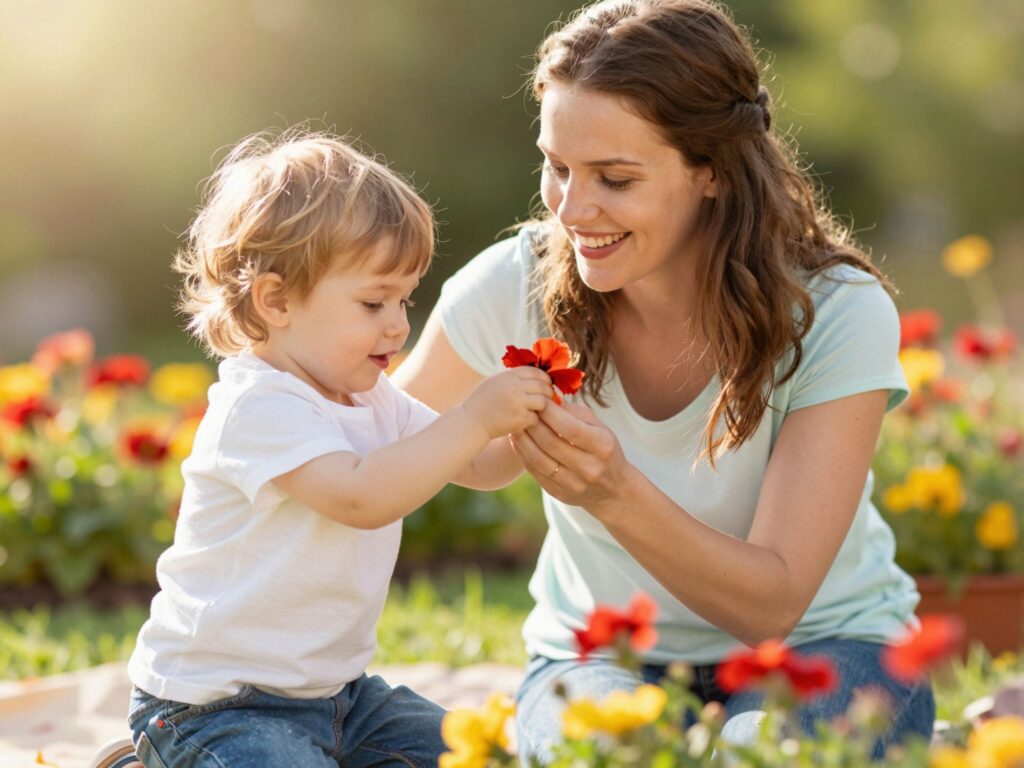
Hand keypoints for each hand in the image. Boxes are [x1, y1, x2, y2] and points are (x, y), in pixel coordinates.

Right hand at [463, 368, 551, 438]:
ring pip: (542, 402)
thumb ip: (514, 377)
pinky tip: (524, 420)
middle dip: (548, 392)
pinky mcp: (519, 419)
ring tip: (535, 409)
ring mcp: (518, 403)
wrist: (471, 421)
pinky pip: (535, 417)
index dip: (545, 378)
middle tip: (549, 398)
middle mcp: (514, 387)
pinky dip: (532, 419)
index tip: (547, 384)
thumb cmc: (483, 401)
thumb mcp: (495, 381)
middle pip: (542, 386)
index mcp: (509, 375)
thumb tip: (538, 376)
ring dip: (541, 407)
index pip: (536, 372)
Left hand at [510, 401, 634, 512]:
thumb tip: (549, 397)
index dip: (550, 413)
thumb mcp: (600, 428)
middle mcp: (589, 468)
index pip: (570, 428)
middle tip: (522, 410)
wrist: (613, 491)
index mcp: (602, 447)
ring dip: (522, 439)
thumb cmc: (604, 450)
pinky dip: (522, 453)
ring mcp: (573, 484)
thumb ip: (576, 413)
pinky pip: (534, 470)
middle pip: (550, 442)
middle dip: (532, 423)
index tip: (538, 399)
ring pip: (538, 458)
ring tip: (515, 424)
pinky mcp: (558, 493)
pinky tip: (518, 441)